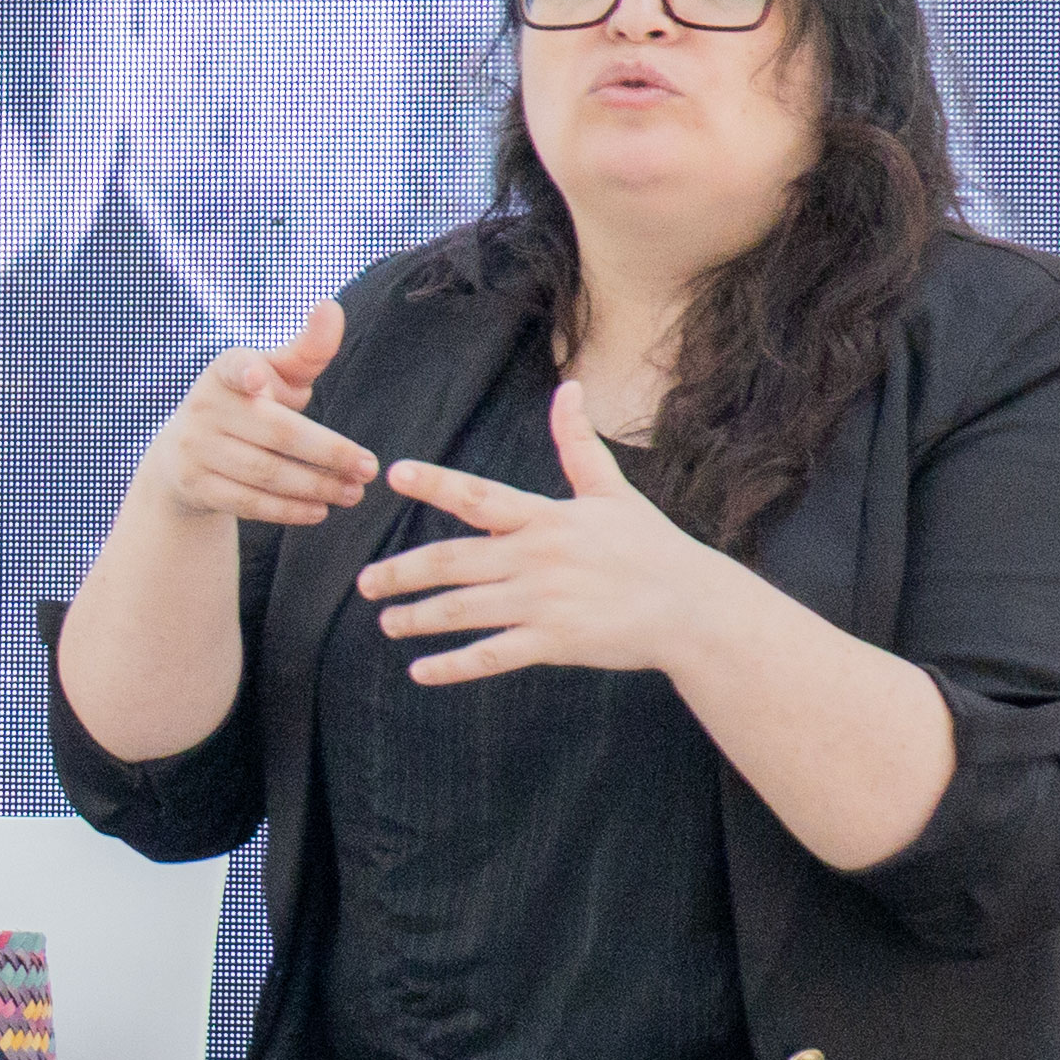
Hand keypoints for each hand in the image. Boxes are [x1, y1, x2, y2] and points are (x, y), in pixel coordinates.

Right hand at [138, 297, 372, 528]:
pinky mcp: (195, 486)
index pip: (234, 366)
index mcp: (224, 372)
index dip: (247, 371)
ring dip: (316, 486)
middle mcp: (203, 408)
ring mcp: (195, 449)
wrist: (183, 453)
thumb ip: (308, 348)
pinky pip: (248, 502)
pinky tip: (320, 511)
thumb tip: (330, 306)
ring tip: (354, 493)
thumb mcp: (275, 374)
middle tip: (369, 468)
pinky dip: (288, 510)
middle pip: (276, 433)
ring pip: (265, 473)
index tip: (260, 378)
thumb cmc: (250, 403)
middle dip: (328, 453)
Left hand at [357, 388, 743, 683]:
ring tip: (386, 622)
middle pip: (454, 561)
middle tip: (364, 582)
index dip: (436, 483)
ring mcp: (544, 603)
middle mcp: (538, 558)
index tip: (393, 473)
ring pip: (463, 610)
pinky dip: (453, 666)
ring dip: (417, 618)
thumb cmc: (651, 547)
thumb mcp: (613, 492)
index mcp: (547, 518)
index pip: (480, 496)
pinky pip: (491, 655)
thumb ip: (578, 445)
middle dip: (403, 572)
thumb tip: (569, 387)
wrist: (694, 607)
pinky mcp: (554, 642)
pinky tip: (420, 671)